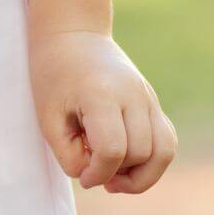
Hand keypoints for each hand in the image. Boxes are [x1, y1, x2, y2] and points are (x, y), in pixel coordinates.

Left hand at [29, 30, 176, 192]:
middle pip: (141, 153)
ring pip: (164, 151)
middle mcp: (132, 95)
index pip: (114, 149)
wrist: (73, 36)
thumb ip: (67, 153)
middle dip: (118, 174)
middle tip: (92, 170)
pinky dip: (152, 161)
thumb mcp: (47, 116)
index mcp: (100, 94)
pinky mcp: (153, 103)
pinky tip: (126, 163)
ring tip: (115, 178)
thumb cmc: (53, 76)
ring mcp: (148, 98)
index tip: (83, 177)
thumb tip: (94, 177)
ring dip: (143, 175)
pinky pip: (166, 141)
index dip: (99, 173)